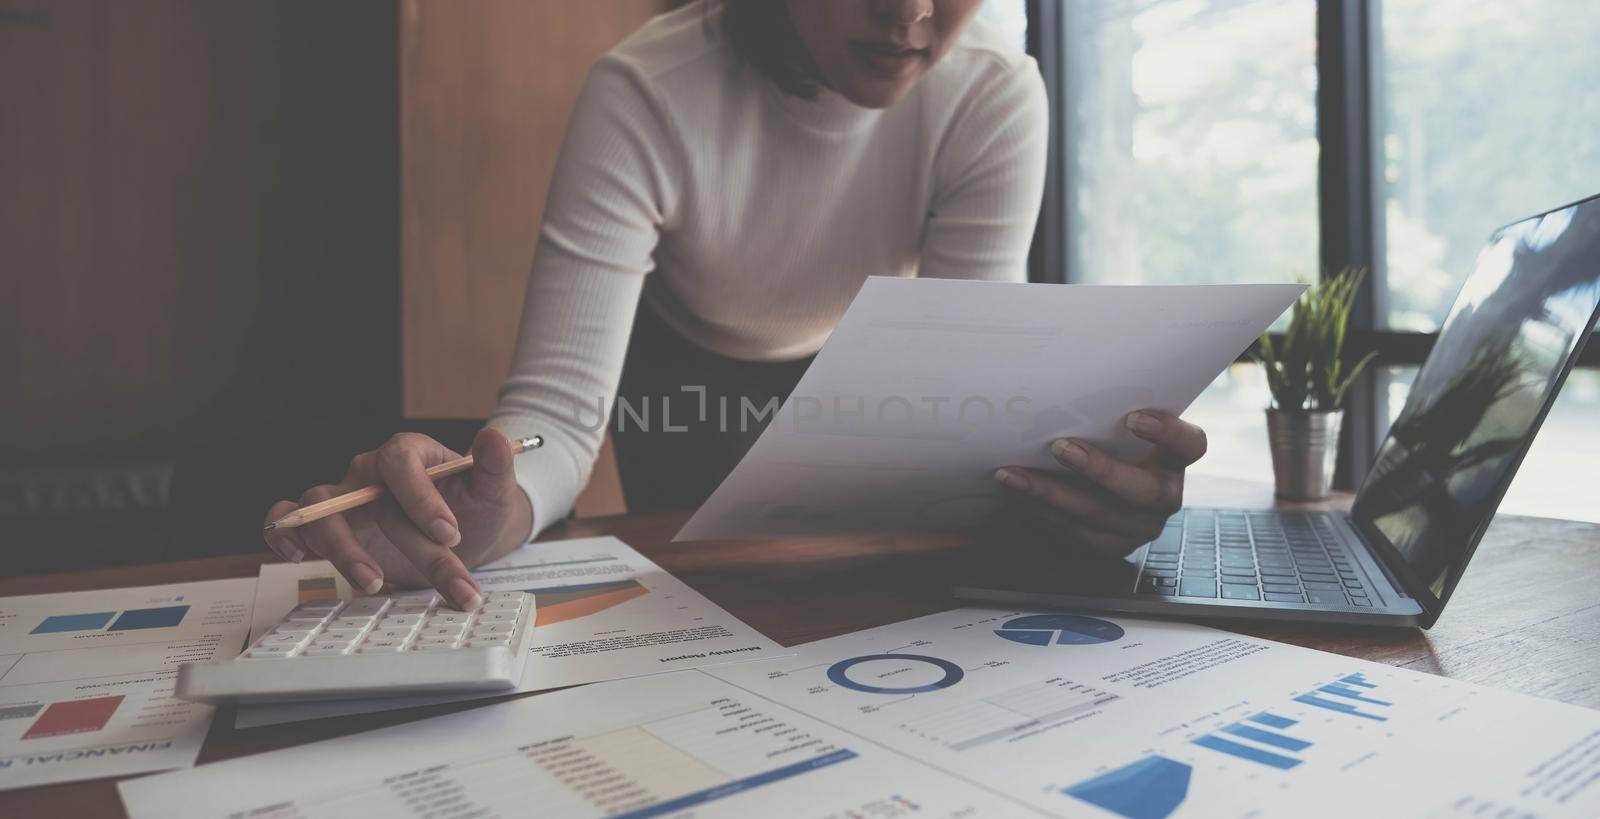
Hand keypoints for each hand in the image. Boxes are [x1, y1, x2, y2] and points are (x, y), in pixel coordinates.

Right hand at [262, 428, 532, 609]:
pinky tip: (298, 557)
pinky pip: (291, 522)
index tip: (449, 533)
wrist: (462, 538)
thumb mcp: (494, 491)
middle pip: (366, 497)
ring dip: (343, 550)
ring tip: (375, 583)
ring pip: (321, 511)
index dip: (420, 496)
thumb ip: (496, 465)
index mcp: (408, 453)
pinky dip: (284, 535)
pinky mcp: (330, 528)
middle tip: (443, 578)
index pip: (398, 460)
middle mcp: (369, 473)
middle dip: (408, 544)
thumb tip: (495, 437)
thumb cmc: (474, 509)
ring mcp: (344, 499)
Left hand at [993, 409, 1205, 556]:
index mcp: (1175, 459)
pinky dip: (1041, 510)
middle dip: (1100, 469)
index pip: (1190, 445)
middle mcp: (1165, 496)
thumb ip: (1106, 410)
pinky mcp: (1110, 546)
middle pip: (1143, 491)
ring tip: (1015, 473)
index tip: (1133, 416)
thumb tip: (1064, 370)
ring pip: (1099, 514)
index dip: (1168, 433)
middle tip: (1059, 446)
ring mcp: (1139, 526)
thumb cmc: (1103, 440)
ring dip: (1052, 493)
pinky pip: (1075, 532)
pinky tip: (1016, 491)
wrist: (1089, 487)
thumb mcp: (1113, 426)